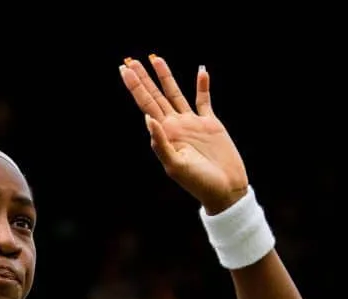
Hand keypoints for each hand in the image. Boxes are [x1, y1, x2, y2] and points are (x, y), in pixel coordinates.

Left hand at [119, 55, 247, 214]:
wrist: (224, 189)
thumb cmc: (199, 183)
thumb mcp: (175, 166)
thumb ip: (161, 144)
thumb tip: (147, 119)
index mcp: (165, 134)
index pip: (145, 106)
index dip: (135, 88)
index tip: (123, 70)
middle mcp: (175, 125)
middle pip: (155, 96)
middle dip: (143, 79)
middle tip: (130, 61)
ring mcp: (192, 123)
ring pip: (175, 94)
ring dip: (166, 77)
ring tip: (156, 58)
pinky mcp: (210, 123)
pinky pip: (204, 100)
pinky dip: (202, 86)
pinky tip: (201, 71)